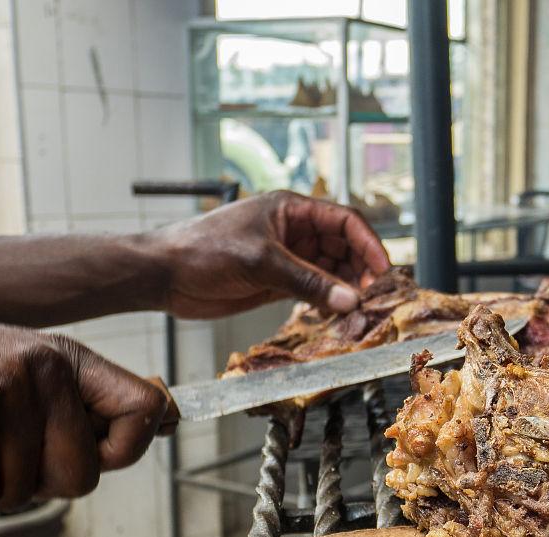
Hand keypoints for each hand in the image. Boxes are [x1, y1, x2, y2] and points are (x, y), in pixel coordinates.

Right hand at [0, 314, 166, 511]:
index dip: (124, 452)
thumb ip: (64, 409)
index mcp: (64, 357)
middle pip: (79, 478)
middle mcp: (43, 365)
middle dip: (29, 483)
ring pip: (19, 493)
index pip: (144, 411)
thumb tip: (139, 439)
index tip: (95, 459)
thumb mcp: (8, 377)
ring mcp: (1, 385)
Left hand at [151, 190, 391, 318]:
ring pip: (331, 272)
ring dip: (347, 289)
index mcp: (291, 210)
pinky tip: (337, 316)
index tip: (384, 271)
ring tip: (359, 310)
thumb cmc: (204, 251)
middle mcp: (294, 231)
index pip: (344, 221)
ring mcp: (287, 258)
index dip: (368, 244)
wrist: (164, 274)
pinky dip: (328, 303)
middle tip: (374, 296)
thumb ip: (309, 283)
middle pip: (344, 248)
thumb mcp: (261, 262)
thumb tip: (351, 300)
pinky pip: (314, 291)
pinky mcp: (277, 283)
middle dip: (361, 270)